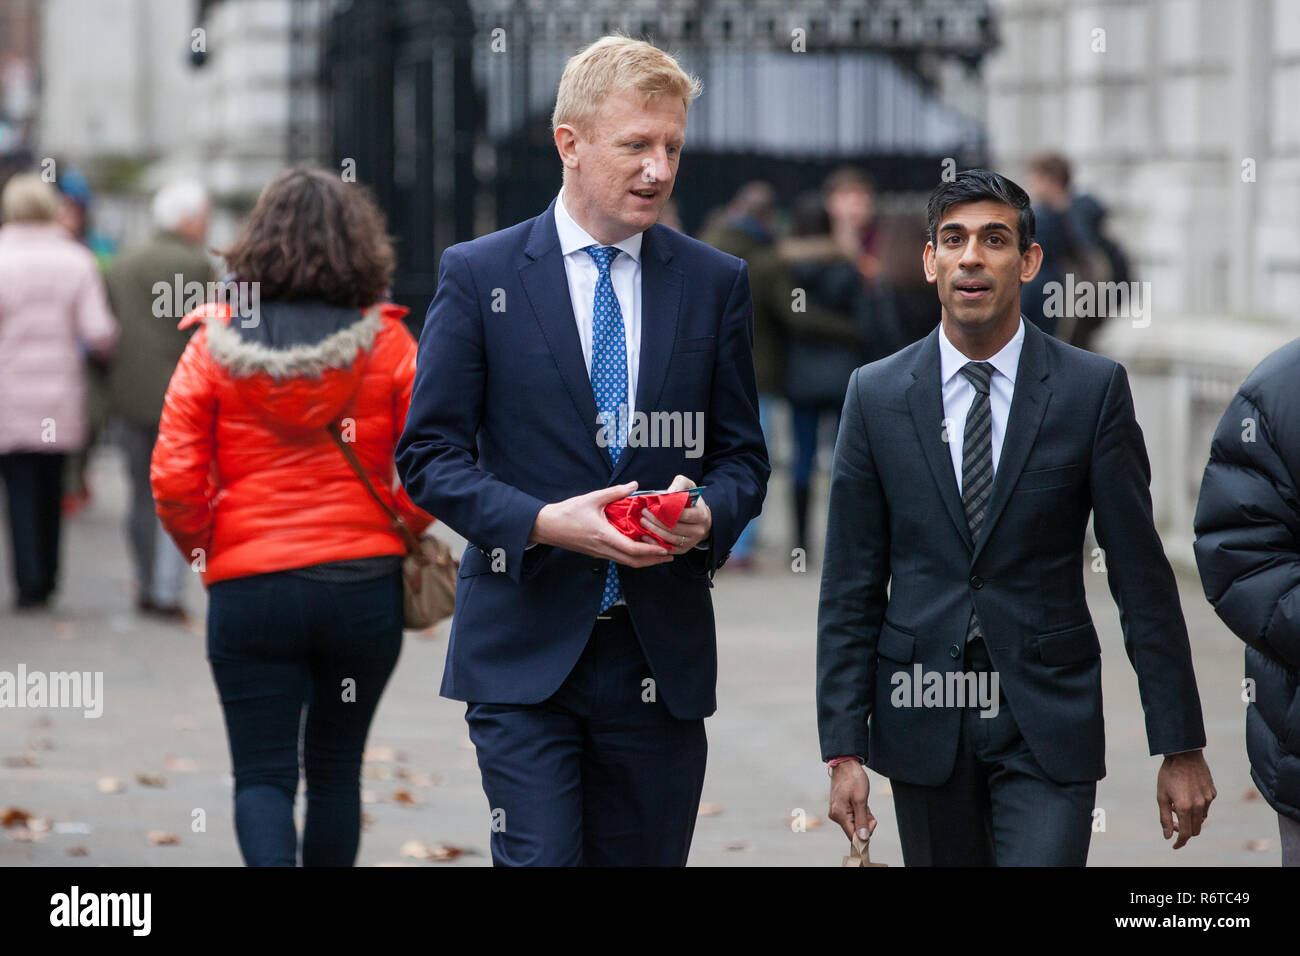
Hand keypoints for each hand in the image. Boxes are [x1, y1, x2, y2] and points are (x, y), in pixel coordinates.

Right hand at [528, 481, 675, 567]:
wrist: (547, 527)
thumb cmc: (567, 512)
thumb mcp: (592, 498)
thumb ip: (615, 492)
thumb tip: (634, 485)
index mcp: (604, 536)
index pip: (633, 550)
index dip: (652, 551)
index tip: (666, 549)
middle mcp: (604, 549)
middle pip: (634, 562)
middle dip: (654, 560)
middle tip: (670, 555)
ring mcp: (600, 553)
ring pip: (627, 562)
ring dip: (645, 560)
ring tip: (660, 554)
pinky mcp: (597, 552)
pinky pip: (619, 558)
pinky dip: (633, 557)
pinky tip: (641, 549)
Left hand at [636, 475, 711, 554]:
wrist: (700, 518)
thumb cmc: (691, 500)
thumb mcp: (688, 486)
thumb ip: (679, 484)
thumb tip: (669, 493)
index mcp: (701, 515)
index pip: (682, 514)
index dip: (666, 510)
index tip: (653, 505)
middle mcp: (698, 530)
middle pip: (674, 527)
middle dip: (656, 520)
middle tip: (644, 512)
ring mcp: (691, 542)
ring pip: (670, 539)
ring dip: (654, 530)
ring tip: (643, 521)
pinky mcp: (684, 550)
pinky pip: (668, 548)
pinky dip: (655, 543)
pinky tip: (645, 536)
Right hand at [828, 760, 875, 841]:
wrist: (845, 764)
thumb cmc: (853, 779)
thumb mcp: (861, 800)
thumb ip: (862, 821)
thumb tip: (863, 839)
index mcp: (839, 815)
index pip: (853, 836)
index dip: (865, 833)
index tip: (873, 822)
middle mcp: (835, 816)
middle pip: (854, 829)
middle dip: (865, 821)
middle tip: (868, 807)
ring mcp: (836, 812)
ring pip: (854, 823)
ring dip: (863, 815)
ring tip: (863, 801)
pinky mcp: (839, 808)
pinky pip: (852, 816)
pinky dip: (859, 811)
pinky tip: (859, 801)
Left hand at [1156, 750, 1215, 848]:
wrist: (1184, 754)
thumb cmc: (1169, 774)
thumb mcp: (1161, 796)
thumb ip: (1164, 817)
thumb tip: (1167, 835)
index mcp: (1185, 807)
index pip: (1185, 833)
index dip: (1180, 842)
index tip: (1174, 845)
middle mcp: (1199, 806)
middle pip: (1195, 829)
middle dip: (1184, 830)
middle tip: (1173, 823)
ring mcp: (1208, 799)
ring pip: (1201, 818)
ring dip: (1190, 818)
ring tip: (1177, 805)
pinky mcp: (1213, 793)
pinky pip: (1206, 806)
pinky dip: (1197, 807)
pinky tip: (1187, 795)